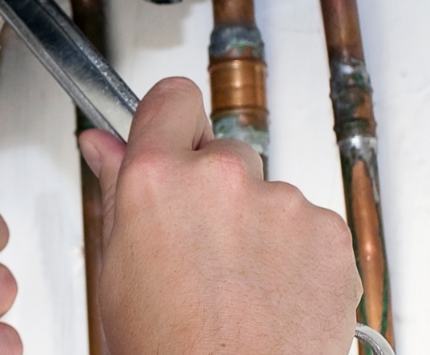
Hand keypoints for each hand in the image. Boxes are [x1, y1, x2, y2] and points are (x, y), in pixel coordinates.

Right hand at [78, 78, 361, 353]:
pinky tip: (266, 292)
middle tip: (194, 245)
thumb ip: (115, 190)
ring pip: (264, 190)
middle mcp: (222, 178)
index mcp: (156, 180)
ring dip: (251, 222)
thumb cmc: (169, 349)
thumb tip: (102, 147)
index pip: (170, 99)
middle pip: (219, 151)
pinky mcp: (327, 231)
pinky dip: (291, 250)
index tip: (167, 139)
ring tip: (232, 283)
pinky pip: (304, 222)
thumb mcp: (115, 270)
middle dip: (208, 187)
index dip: (167, 122)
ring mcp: (281, 202)